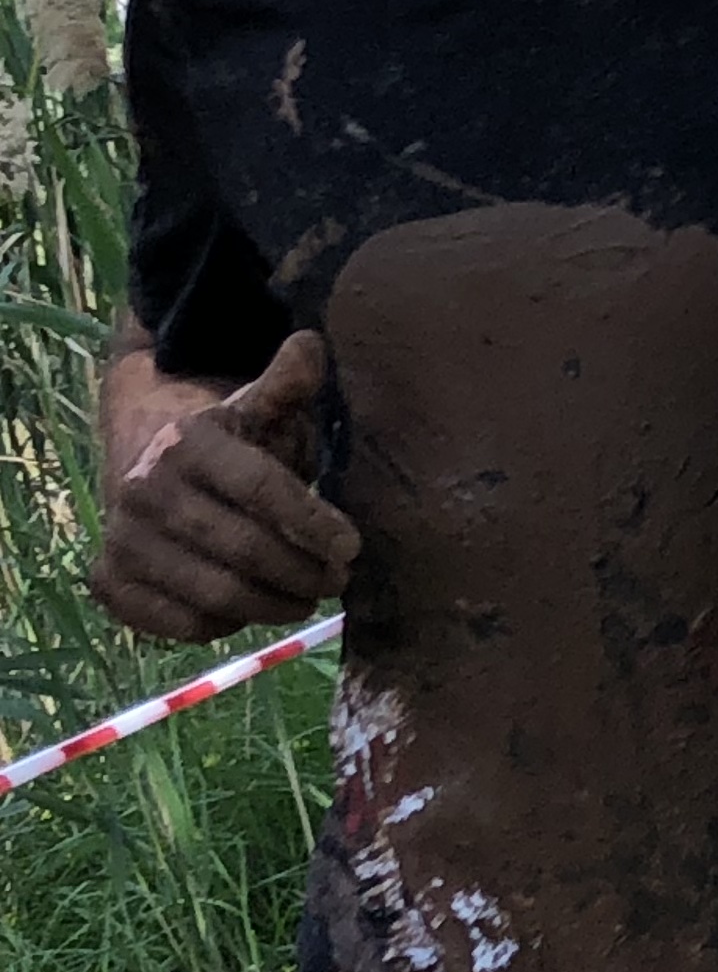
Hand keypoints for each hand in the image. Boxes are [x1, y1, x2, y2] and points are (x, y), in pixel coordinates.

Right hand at [94, 332, 358, 644]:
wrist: (143, 458)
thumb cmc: (225, 438)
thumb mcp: (256, 405)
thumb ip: (287, 384)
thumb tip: (311, 345)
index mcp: (187, 444)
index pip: (263, 490)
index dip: (315, 523)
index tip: (353, 547)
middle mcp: (145, 492)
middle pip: (245, 549)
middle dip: (303, 572)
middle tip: (337, 580)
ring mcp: (122, 540)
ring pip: (215, 594)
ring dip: (272, 605)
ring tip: (306, 598)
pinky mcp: (109, 581)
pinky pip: (175, 623)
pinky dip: (220, 626)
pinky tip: (249, 611)